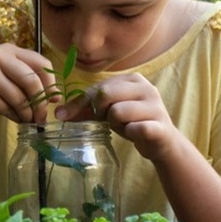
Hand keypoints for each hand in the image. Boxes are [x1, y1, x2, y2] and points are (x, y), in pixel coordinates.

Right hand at [0, 44, 56, 122]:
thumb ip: (22, 75)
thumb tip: (54, 96)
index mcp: (7, 49)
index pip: (41, 63)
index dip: (52, 83)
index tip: (55, 99)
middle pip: (32, 81)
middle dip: (41, 103)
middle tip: (42, 117)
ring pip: (20, 98)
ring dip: (28, 114)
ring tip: (27, 120)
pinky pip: (7, 109)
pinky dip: (15, 117)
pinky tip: (15, 119)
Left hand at [55, 73, 178, 159]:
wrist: (162, 142)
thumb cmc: (133, 122)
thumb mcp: (109, 112)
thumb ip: (86, 109)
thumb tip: (58, 113)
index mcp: (133, 79)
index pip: (98, 88)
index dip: (79, 103)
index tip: (62, 116)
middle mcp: (146, 88)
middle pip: (105, 95)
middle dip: (101, 112)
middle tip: (109, 121)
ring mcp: (155, 106)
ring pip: (117, 112)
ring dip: (116, 124)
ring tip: (125, 127)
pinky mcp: (160, 126)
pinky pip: (136, 128)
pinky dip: (130, 133)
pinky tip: (135, 134)